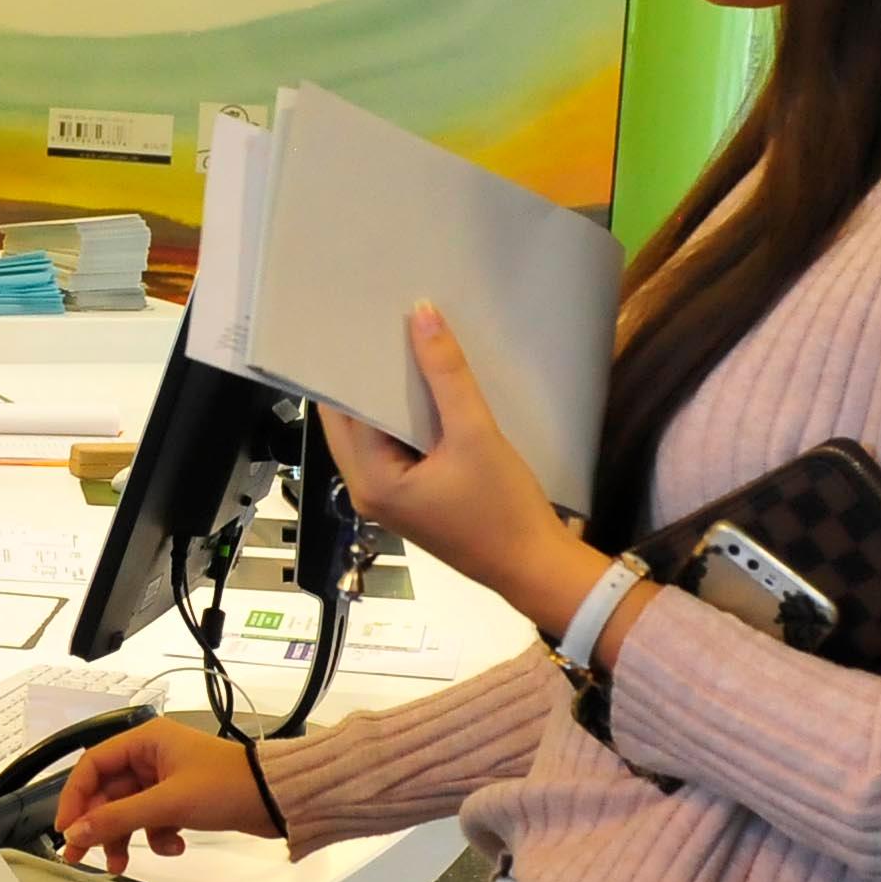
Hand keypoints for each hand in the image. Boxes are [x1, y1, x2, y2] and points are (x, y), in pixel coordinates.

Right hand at [50, 717, 267, 876]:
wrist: (278, 799)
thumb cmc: (226, 787)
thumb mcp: (168, 803)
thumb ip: (118, 819)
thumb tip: (75, 834)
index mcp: (145, 740)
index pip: (92, 765)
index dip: (75, 798)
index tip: (66, 830)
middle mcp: (151, 756)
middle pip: (107, 792)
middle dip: (98, 826)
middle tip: (80, 857)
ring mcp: (165, 779)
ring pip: (128, 811)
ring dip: (123, 838)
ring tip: (121, 866)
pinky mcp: (180, 800)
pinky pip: (152, 820)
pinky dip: (156, 838)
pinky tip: (175, 847)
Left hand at [321, 305, 603, 632]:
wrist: (534, 567)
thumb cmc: (503, 508)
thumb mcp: (477, 435)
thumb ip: (447, 374)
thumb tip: (421, 315)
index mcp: (370, 479)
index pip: (347, 407)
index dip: (354, 363)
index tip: (360, 321)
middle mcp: (364, 489)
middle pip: (349, 420)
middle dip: (363, 375)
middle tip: (376, 323)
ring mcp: (383, 497)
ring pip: (370, 433)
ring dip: (384, 396)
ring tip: (399, 344)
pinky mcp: (405, 498)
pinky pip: (390, 447)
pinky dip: (401, 418)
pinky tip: (421, 387)